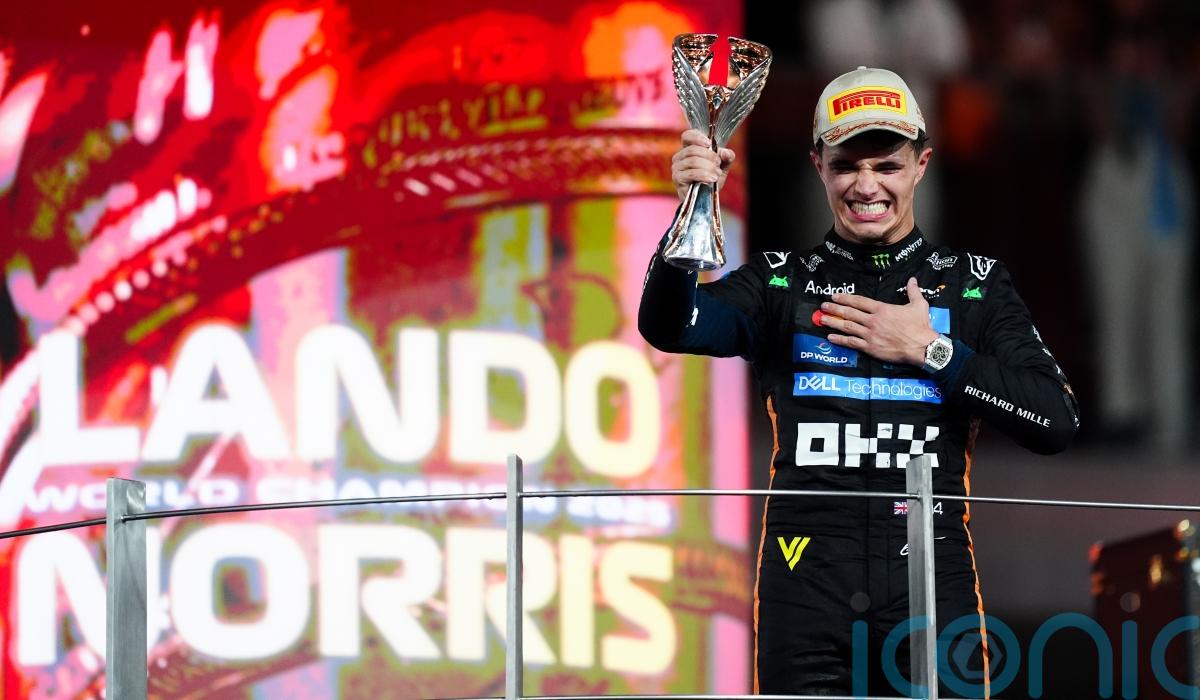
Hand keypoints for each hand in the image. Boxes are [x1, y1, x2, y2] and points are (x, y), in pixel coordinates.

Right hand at [670, 129, 734, 200]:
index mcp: (688, 149)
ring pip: (693, 161)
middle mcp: (680, 157)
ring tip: (716, 173)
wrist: (705, 198)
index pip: (688, 136)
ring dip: (708, 167)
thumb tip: (726, 153)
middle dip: (709, 156)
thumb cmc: (711, 179)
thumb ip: (726, 157)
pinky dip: (704, 175)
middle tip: (718, 164)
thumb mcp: (722, 166)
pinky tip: (712, 178)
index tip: (709, 143)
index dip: (697, 137)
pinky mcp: (677, 179)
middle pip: (693, 149)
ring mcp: (677, 168)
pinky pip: (692, 173)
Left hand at [820, 277, 939, 365]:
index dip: (845, 298)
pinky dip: (840, 339)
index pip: (859, 301)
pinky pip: (851, 343)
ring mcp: (870, 335)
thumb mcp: (919, 305)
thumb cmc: (921, 326)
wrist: (922, 347)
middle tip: (823, 306)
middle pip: (849, 313)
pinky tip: (830, 337)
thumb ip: (913, 291)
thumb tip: (912, 279)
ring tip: (822, 319)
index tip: (835, 296)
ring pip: (847, 327)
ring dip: (833, 322)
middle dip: (834, 309)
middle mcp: (873, 320)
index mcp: (882, 309)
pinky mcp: (870, 348)